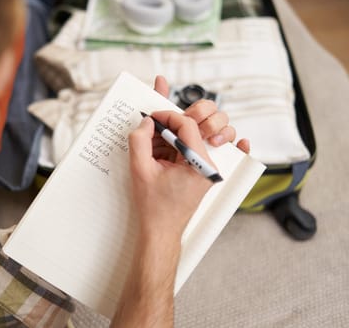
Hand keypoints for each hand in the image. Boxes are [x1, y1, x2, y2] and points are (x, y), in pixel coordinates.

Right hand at [128, 76, 249, 239]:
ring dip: (169, 139)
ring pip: (189, 140)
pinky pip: (190, 152)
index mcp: (199, 164)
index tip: (151, 118)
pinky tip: (162, 149)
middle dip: (166, 128)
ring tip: (151, 150)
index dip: (167, 117)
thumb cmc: (154, 207)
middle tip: (148, 134)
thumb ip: (140, 140)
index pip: (188, 125)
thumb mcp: (140, 169)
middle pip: (190, 131)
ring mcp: (206, 170)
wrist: (161, 231)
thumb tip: (146, 122)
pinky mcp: (201, 174)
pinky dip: (174, 149)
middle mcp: (209, 166)